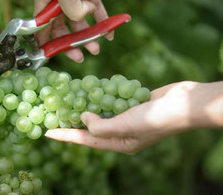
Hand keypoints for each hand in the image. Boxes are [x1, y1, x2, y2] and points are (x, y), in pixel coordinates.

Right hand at [34, 0, 110, 62]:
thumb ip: (72, 11)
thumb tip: (83, 18)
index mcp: (44, 2)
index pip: (42, 29)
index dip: (46, 44)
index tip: (52, 58)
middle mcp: (57, 1)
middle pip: (62, 29)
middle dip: (72, 44)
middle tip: (81, 56)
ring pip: (80, 21)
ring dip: (88, 35)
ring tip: (97, 48)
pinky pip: (95, 9)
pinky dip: (102, 20)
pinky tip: (109, 32)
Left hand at [45, 81, 222, 153]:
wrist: (184, 103)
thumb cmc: (156, 119)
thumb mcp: (125, 126)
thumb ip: (101, 126)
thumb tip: (83, 118)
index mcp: (118, 143)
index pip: (85, 140)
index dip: (65, 135)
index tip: (47, 132)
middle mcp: (120, 132)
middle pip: (90, 127)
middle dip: (73, 121)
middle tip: (55, 113)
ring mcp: (126, 117)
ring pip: (100, 112)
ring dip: (86, 105)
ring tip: (69, 99)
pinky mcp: (131, 103)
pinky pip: (111, 100)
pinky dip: (101, 95)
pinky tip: (92, 87)